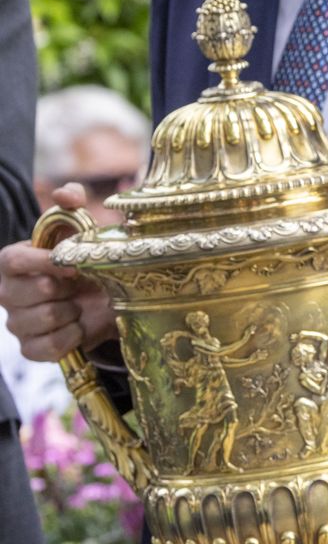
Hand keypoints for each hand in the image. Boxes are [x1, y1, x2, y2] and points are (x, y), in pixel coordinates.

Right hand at [0, 186, 116, 361]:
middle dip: (66, 288)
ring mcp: (16, 323)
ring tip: (77, 303)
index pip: (14, 261)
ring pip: (44, 319)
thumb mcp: (81, 230)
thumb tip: (65, 194)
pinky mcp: (31, 348)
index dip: (45, 263)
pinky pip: (50, 346)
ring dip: (71, 311)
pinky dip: (72, 336)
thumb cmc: (85, 261)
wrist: (102, 299)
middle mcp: (7, 293)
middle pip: (35, 292)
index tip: (73, 266)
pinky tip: (78, 325)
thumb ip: (72, 205)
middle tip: (79, 284)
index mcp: (13, 262)